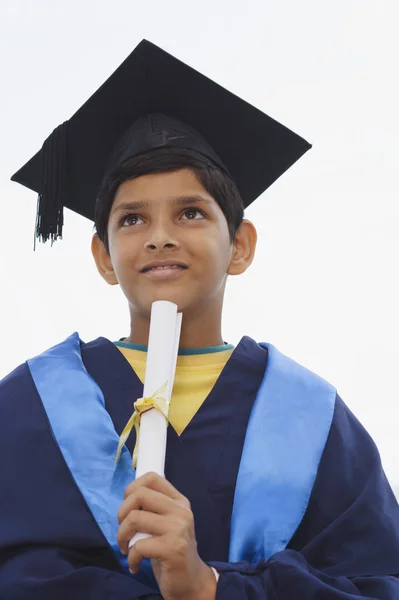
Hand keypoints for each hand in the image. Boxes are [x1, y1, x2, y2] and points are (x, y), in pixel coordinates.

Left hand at [117, 472, 216, 599]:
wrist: (191, 581)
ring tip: (126, 548)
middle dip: (122, 513)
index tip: (128, 508)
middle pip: (139, 495)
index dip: (132, 488)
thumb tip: (128, 497)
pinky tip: (135, 565)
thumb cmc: (171, 550)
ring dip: (122, 536)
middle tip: (124, 531)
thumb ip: (153, 507)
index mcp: (179, 501)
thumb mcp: (166, 523)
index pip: (152, 478)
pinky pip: (138, 546)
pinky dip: (131, 558)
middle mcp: (180, 510)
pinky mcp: (172, 549)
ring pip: (135, 518)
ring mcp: (178, 528)